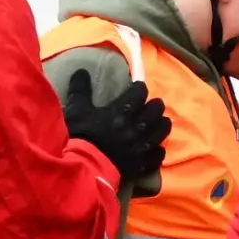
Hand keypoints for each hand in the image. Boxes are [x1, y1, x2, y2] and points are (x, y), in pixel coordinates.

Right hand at [61, 69, 171, 191]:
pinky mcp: (141, 164)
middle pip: (156, 110)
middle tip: (151, 105)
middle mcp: (135, 127)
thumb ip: (80, 89)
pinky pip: (158, 155)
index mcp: (121, 112)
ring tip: (158, 122)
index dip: (139, 89)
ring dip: (161, 124)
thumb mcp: (76, 110)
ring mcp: (141, 147)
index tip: (137, 89)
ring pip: (161, 131)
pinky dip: (158, 150)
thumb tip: (81, 71)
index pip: (139, 93)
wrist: (82, 168)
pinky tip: (155, 147)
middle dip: (155, 105)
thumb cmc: (79, 137)